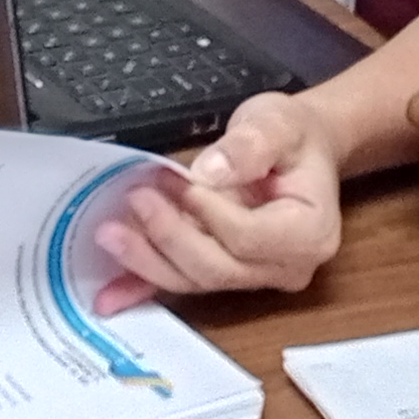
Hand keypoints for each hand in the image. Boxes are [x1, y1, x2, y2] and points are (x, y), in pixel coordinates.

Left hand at [86, 89, 341, 312]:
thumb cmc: (293, 136)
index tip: (174, 181)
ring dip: (148, 261)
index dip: (206, 213)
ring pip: (196, 281)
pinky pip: (183, 286)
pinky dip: (144, 290)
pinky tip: (108, 296)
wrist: (296, 150)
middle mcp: (287, 268)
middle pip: (219, 268)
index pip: (248, 237)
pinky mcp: (226, 275)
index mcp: (310, 233)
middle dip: (169, 236)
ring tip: (109, 232)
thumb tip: (208, 173)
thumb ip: (249, 146)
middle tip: (135, 198)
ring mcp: (256, 278)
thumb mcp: (278, 123)